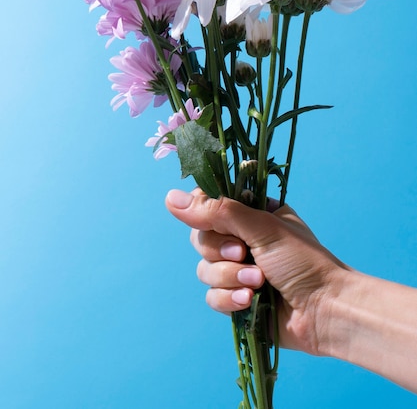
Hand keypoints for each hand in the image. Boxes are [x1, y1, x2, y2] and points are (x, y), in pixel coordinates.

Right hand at [165, 188, 347, 354]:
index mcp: (252, 214)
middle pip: (201, 238)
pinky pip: (213, 297)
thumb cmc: (302, 261)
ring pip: (205, 270)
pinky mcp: (237, 300)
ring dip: (230, 277)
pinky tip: (251, 301)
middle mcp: (243, 239)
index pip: (209, 204)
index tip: (211, 221)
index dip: (204, 214)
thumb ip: (217, 211)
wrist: (326, 311)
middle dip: (220, 251)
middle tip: (242, 252)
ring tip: (259, 281)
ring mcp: (240, 270)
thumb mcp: (262, 227)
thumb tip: (170, 198)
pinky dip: (230, 299)